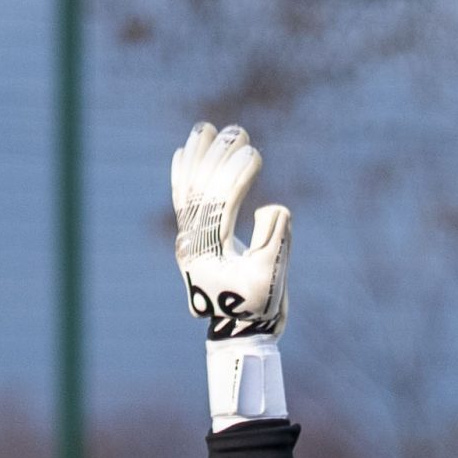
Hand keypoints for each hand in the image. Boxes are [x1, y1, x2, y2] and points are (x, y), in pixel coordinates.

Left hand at [172, 121, 289, 340]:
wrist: (241, 331)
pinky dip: (183, 175)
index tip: (255, 153)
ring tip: (207, 127)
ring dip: (199, 158)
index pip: (219, 205)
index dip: (236, 177)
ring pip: (187, 192)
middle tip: (236, 130)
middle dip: (218, 158)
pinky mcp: (192, 240)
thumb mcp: (273, 277)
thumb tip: (272, 207)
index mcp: (207, 256)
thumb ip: (275, 239)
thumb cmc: (261, 306)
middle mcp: (190, 246)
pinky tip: (185, 151)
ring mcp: (187, 242)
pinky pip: (182, 201)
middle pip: (200, 192)